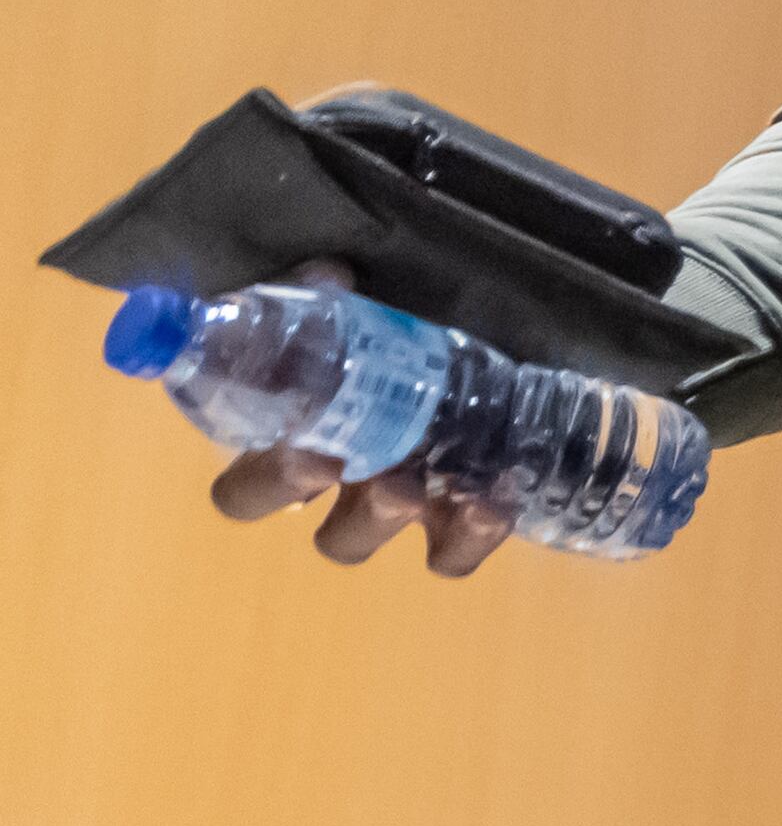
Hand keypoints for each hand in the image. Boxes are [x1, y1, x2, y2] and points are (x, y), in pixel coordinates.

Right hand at [203, 262, 507, 576]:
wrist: (495, 366)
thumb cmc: (397, 349)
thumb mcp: (355, 320)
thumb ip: (328, 299)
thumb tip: (328, 274)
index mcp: (297, 444)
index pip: (242, 493)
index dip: (258, 484)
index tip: (294, 445)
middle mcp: (342, 487)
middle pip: (293, 517)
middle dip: (305, 497)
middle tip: (329, 460)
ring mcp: (400, 508)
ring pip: (361, 542)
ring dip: (380, 514)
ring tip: (411, 480)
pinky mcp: (459, 520)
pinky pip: (453, 551)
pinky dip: (470, 532)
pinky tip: (492, 496)